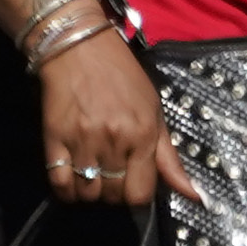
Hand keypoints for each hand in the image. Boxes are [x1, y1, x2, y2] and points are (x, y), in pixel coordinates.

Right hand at [36, 33, 197, 213]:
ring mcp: (82, 141)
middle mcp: (114, 141)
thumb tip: (193, 195)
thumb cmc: (123, 78)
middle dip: (115, 194)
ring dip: (90, 192)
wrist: (79, 48)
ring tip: (93, 177)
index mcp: (142, 135)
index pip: (140, 193)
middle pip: (113, 196)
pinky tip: (72, 180)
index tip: (133, 186)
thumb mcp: (155, 112)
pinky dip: (65, 189)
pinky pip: (58, 182)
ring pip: (86, 193)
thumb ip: (169, 158)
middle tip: (112, 177)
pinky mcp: (53, 138)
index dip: (137, 197)